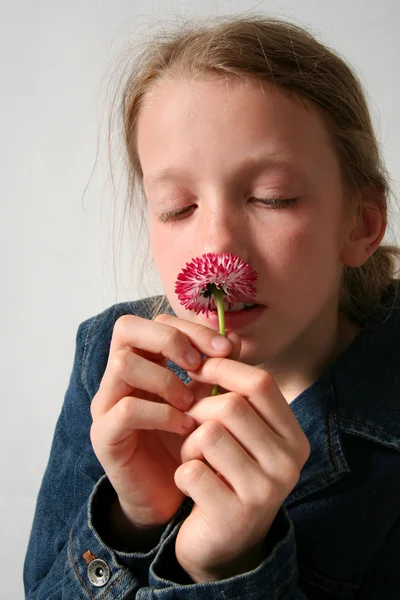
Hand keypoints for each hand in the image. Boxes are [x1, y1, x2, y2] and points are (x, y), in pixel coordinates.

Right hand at [90, 313, 238, 536]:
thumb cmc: (188, 442)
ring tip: (190, 403)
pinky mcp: (104, 435)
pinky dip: (160, 414)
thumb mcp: (206, 400)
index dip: (192, 328)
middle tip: (198, 366)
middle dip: (170, 339)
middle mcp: (118, 376)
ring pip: (123, 363)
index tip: (226, 349)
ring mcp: (106, 403)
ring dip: (165, 379)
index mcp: (144, 361)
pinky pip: (126, 409)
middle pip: (127, 328)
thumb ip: (216, 369)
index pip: (157, 321)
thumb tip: (234, 338)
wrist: (171, 495)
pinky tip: (185, 427)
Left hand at [173, 356, 310, 581]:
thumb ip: (235, 390)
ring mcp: (266, 492)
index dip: (222, 369)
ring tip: (192, 457)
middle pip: (231, 405)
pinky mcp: (235, 515)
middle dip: (197, 410)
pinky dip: (181, 472)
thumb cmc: (228, 472)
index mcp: (293, 436)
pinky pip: (191, 470)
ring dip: (188, 444)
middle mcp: (289, 462)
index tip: (195, 370)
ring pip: (209, 434)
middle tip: (188, 425)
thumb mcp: (239, 431)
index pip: (261, 382)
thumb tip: (225, 338)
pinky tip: (190, 484)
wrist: (224, 542)